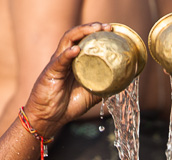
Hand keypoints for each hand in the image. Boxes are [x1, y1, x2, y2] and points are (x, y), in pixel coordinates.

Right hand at [22, 23, 105, 139]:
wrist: (49, 118)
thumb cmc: (67, 105)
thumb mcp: (90, 95)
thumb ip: (103, 87)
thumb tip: (122, 83)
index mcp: (75, 61)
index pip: (85, 40)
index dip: (98, 33)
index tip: (112, 31)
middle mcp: (65, 58)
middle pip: (77, 35)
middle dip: (92, 28)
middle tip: (107, 27)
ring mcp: (57, 63)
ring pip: (68, 40)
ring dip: (81, 33)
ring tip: (94, 29)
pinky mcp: (50, 72)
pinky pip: (59, 60)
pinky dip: (67, 54)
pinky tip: (76, 49)